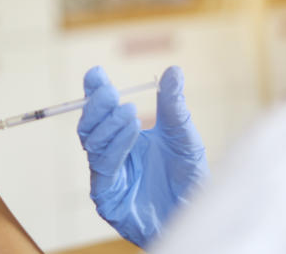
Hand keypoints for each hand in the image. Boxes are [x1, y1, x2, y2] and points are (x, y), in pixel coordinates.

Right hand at [78, 66, 208, 248]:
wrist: (197, 216)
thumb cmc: (189, 179)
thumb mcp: (183, 137)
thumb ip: (174, 106)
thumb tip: (174, 70)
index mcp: (122, 137)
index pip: (101, 111)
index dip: (95, 92)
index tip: (96, 72)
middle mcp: (110, 155)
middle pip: (88, 125)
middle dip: (96, 106)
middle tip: (111, 91)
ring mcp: (107, 176)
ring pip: (92, 143)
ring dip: (109, 124)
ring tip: (130, 112)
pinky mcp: (106, 198)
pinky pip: (103, 167)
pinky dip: (115, 146)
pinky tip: (131, 131)